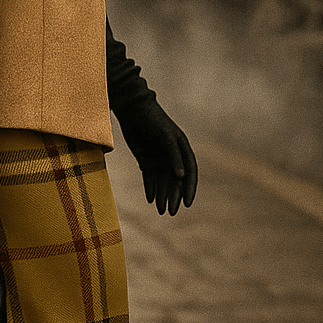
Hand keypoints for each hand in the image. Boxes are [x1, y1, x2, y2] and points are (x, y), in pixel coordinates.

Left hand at [115, 96, 197, 215]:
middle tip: (171, 212)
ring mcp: (158, 159)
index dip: (189, 189)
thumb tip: (182, 177)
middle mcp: (172, 156)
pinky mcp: (145, 160)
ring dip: (162, 196)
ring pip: (162, 182)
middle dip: (174, 197)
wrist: (132, 109)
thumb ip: (174, 156)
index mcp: (182, 149)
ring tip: (160, 210)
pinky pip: (149, 178)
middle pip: (175, 181)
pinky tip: (150, 199)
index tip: (187, 203)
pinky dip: (150, 189)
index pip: (189, 173)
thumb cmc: (152, 119)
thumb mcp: (165, 136)